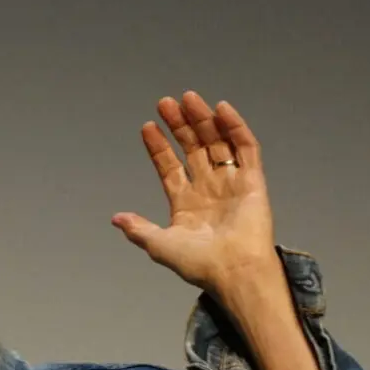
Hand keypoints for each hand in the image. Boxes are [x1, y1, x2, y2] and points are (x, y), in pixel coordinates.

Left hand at [111, 91, 278, 294]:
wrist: (234, 271)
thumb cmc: (199, 264)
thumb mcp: (160, 245)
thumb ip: (139, 229)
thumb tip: (116, 218)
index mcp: (186, 203)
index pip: (170, 166)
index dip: (159, 147)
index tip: (147, 127)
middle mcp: (208, 189)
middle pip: (193, 148)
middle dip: (179, 126)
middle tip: (165, 103)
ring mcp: (231, 183)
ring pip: (217, 143)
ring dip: (203, 120)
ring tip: (188, 99)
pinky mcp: (253, 180)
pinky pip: (246, 148)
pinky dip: (235, 127)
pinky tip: (221, 109)